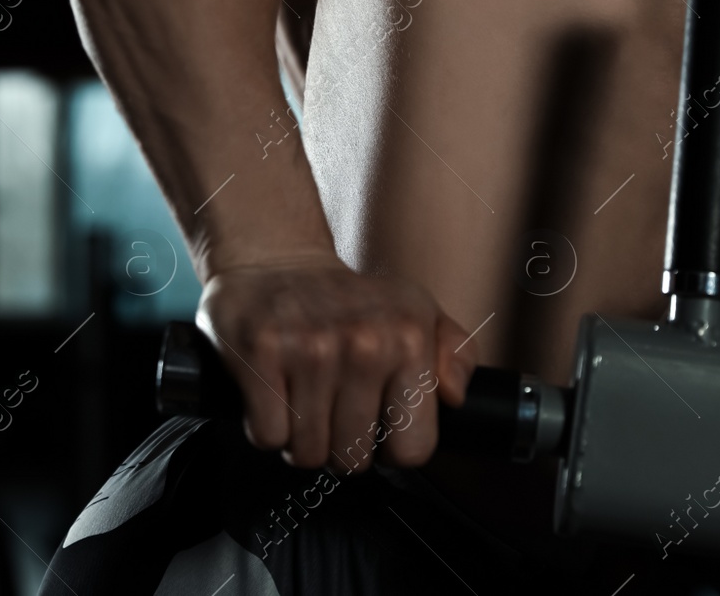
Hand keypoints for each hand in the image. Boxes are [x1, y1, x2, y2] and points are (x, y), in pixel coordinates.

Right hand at [197, 253, 475, 471]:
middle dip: (340, 445)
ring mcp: (310, 348)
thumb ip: (457, 354)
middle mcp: (364, 343)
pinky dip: (267, 426)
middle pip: (353, 459)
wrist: (278, 259)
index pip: (412, 450)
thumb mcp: (418, 313)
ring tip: (304, 400)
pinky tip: (276, 393)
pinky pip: (268, 435)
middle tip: (332, 407)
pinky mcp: (262, 352)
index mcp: (409, 339)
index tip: (377, 425)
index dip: (392, 449)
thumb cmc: (350, 298)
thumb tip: (454, 396)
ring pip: (308, 453)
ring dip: (302, 438)